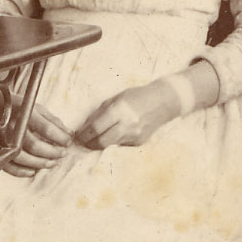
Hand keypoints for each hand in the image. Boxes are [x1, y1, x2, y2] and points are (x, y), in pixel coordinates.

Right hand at [6, 104, 73, 177]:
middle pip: (35, 145)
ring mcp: (3, 138)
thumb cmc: (17, 106)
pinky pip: (8, 165)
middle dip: (52, 152)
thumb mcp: (36, 107)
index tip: (68, 142)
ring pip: (22, 157)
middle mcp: (13, 125)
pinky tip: (33, 171)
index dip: (61, 137)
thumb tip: (70, 134)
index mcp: (25, 112)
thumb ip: (53, 121)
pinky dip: (21, 172)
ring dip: (40, 163)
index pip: (47, 128)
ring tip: (52, 163)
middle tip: (62, 153)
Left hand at [74, 78, 189, 150]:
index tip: (77, 136)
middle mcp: (127, 125)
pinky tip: (115, 134)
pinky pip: (121, 144)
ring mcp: (134, 135)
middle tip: (83, 142)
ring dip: (100, 144)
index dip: (84, 134)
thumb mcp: (117, 98)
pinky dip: (115, 141)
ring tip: (94, 140)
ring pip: (110, 145)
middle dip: (89, 144)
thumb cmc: (137, 96)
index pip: (96, 128)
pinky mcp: (139, 142)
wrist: (163, 102)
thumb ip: (101, 112)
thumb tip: (85, 126)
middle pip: (101, 142)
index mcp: (120, 110)